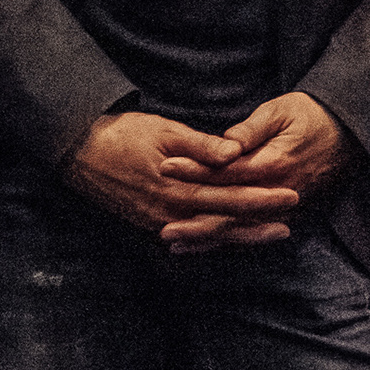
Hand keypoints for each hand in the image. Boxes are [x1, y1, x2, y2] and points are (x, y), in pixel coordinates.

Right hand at [62, 111, 300, 243]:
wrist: (79, 152)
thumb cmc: (124, 134)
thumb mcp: (165, 131)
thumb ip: (201, 145)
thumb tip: (234, 153)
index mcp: (178, 187)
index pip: (229, 196)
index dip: (262, 198)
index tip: (290, 194)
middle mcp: (170, 211)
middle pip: (224, 220)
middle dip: (259, 220)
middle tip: (291, 217)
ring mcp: (158, 221)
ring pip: (209, 234)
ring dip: (242, 234)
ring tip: (274, 232)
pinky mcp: (149, 223)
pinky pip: (190, 236)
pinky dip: (214, 238)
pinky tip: (232, 238)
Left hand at [156, 92, 360, 252]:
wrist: (352, 132)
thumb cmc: (313, 115)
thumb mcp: (281, 111)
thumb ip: (251, 129)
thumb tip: (224, 143)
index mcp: (274, 162)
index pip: (226, 170)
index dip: (194, 169)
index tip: (165, 166)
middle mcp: (278, 190)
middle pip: (230, 210)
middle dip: (195, 218)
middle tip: (163, 227)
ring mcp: (286, 206)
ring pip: (241, 227)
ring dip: (208, 237)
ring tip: (176, 243)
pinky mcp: (292, 213)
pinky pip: (255, 230)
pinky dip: (231, 239)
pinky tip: (209, 244)